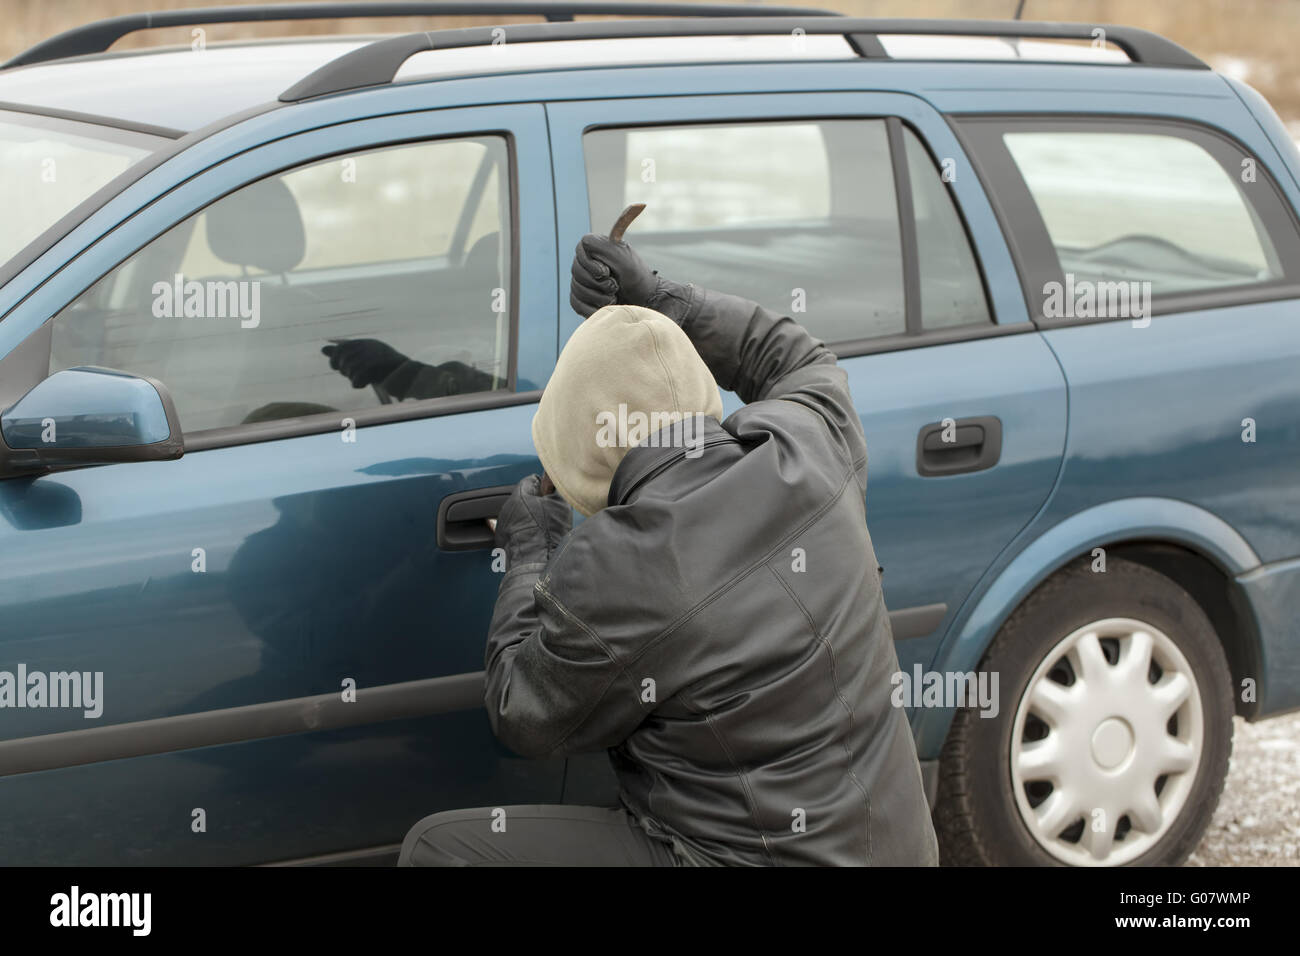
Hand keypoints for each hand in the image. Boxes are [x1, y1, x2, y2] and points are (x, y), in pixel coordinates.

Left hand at [321, 339, 406, 387]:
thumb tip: (322, 349)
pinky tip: (365, 384)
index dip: (336, 361)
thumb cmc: (385, 370)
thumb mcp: (364, 360)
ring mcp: (372, 356)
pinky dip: (358, 384)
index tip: (339, 368)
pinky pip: (356, 379)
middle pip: (343, 360)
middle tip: (356, 376)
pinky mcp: (375, 367)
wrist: (409, 377)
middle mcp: (368, 346)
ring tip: (363, 380)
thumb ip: (344, 354)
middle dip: (345, 371)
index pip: (340, 349)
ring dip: (353, 379)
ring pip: (349, 370)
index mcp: (366, 343)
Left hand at [494, 473, 571, 566]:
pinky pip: (515, 529)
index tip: (551, 499)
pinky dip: (524, 531)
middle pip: (525, 498)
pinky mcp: (502, 539)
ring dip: (530, 518)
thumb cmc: (547, 533)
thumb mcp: (559, 503)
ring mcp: (503, 524)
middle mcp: (507, 507)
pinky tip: (534, 539)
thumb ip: (555, 488)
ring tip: (542, 530)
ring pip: (520, 514)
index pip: (532, 480)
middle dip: (537, 504)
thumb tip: (552, 483)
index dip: (545, 489)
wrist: (535, 561)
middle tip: (549, 515)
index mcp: (519, 494)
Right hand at [569, 234, 692, 321]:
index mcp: (594, 248)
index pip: (580, 251)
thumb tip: (639, 204)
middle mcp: (585, 262)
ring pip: (577, 290)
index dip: (591, 265)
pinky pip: (576, 304)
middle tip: (615, 286)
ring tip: (614, 298)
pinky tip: (607, 306)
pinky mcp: (581, 299)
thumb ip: (614, 235)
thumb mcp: (624, 255)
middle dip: (598, 284)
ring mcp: (581, 281)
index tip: (607, 271)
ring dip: (598, 297)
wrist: (643, 303)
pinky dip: (593, 308)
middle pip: (576, 273)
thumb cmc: (636, 276)